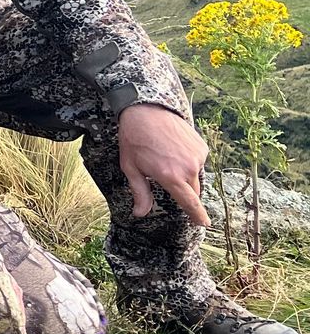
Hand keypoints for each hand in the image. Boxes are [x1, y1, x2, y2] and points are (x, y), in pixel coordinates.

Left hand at [118, 103, 210, 225]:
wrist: (146, 110)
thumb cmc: (134, 139)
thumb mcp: (130, 167)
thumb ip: (140, 192)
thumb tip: (140, 213)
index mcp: (170, 177)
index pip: (189, 203)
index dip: (197, 215)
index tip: (203, 223)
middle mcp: (188, 168)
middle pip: (192, 191)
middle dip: (182, 190)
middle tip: (166, 177)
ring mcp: (197, 156)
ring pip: (195, 175)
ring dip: (184, 173)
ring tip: (166, 157)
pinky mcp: (201, 146)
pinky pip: (197, 161)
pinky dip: (188, 160)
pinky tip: (173, 148)